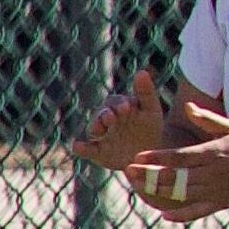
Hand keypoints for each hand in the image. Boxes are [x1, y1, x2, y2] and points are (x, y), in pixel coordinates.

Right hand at [69, 70, 184, 173]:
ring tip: (98, 130)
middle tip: (111, 118)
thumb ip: (146, 93)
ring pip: (93, 129)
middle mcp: (106, 119)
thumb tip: (141, 72)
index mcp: (119, 107)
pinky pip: (86, 149)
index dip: (119, 104)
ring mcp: (101, 136)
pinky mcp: (96, 152)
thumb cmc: (149, 128)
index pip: (115, 102)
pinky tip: (77, 146)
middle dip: (105, 115)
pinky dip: (80, 148)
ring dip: (94, 127)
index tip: (127, 108)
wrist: (147, 156)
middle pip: (101, 114)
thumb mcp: (151, 111)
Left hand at [122, 94, 228, 221]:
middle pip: (175, 176)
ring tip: (138, 188)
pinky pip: (198, 212)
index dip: (157, 157)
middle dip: (149, 175)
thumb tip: (187, 107)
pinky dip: (181, 215)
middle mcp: (213, 173)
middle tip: (128, 172)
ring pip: (182, 194)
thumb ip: (207, 119)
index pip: (179, 156)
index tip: (138, 157)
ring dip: (158, 192)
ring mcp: (217, 190)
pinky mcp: (222, 203)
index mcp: (214, 153)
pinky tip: (164, 215)